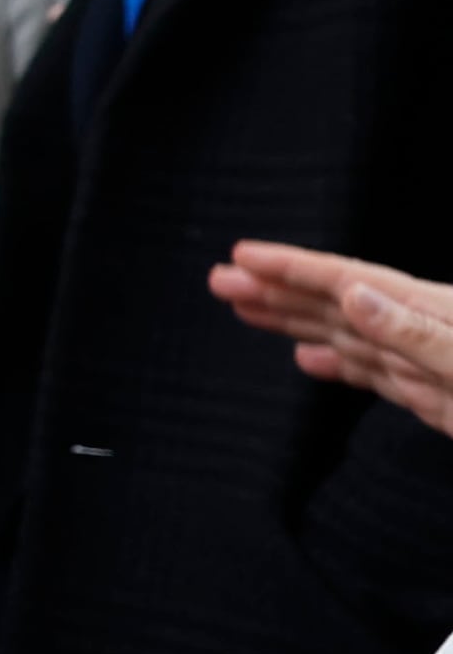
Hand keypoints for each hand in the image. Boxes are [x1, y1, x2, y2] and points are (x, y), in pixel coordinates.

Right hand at [213, 241, 452, 438]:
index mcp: (434, 311)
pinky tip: (306, 358)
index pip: (348, 282)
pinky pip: (369, 374)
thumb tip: (351, 296)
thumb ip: (413, 331)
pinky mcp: (430, 396)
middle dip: (276, 290)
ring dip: (293, 321)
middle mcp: (421, 331)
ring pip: (343, 336)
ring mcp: (423, 364)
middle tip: (222, 281)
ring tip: (247, 309)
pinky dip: (334, 364)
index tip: (243, 257)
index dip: (293, 268)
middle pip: (335, 304)